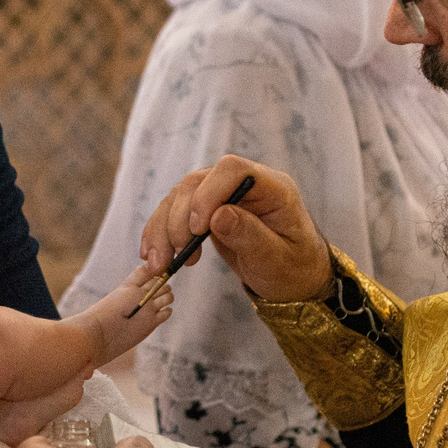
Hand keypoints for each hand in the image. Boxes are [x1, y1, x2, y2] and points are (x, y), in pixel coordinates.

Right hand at [139, 156, 330, 302]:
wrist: (292, 277)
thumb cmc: (293, 268)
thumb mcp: (277, 260)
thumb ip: (251, 236)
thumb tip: (217, 216)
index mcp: (273, 188)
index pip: (233, 170)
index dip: (208, 194)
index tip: (197, 230)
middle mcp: (244, 184)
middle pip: (198, 182)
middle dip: (178, 219)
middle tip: (173, 255)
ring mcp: (223, 194)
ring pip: (180, 196)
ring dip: (163, 229)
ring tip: (160, 264)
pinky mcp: (206, 209)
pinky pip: (175, 211)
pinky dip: (160, 232)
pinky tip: (154, 255)